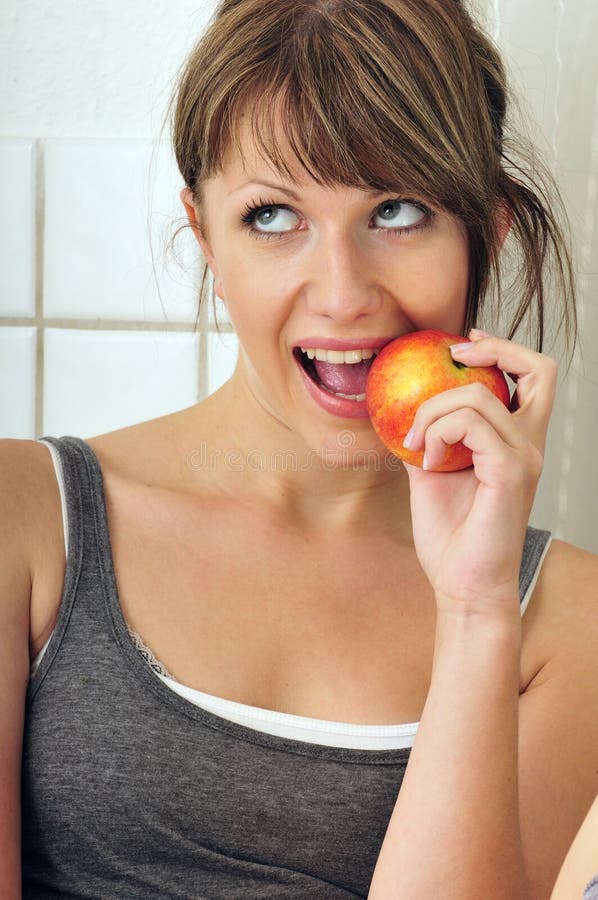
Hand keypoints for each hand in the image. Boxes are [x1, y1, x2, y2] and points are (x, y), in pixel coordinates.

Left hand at [402, 329, 557, 612]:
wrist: (461, 585)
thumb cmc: (452, 538)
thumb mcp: (431, 474)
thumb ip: (428, 439)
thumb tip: (400, 410)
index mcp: (515, 442)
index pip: (532, 377)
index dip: (502, 350)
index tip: (463, 346)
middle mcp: (529, 444)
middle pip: (540, 370)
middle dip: (495, 350)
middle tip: (454, 357)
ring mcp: (524, 457)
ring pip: (479, 397)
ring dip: (434, 410)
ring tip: (416, 442)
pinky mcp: (511, 472)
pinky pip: (472, 424)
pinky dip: (439, 432)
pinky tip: (426, 460)